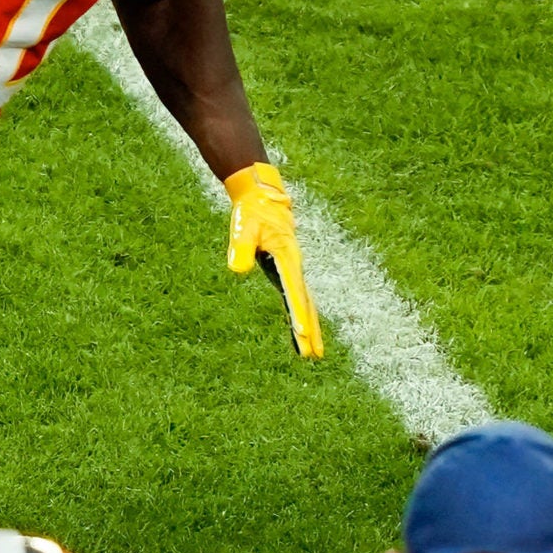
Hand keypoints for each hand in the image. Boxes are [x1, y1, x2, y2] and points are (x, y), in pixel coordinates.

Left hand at [224, 163, 324, 358]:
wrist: (259, 197)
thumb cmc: (250, 213)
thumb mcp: (242, 228)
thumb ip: (241, 247)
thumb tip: (238, 270)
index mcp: (287, 257)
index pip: (295, 292)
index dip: (299, 315)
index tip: (303, 335)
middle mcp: (294, 266)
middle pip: (306, 304)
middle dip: (311, 330)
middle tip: (315, 356)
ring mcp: (292, 269)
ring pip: (304, 303)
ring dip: (308, 328)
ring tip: (311, 354)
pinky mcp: (286, 270)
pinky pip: (296, 298)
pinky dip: (299, 315)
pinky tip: (297, 332)